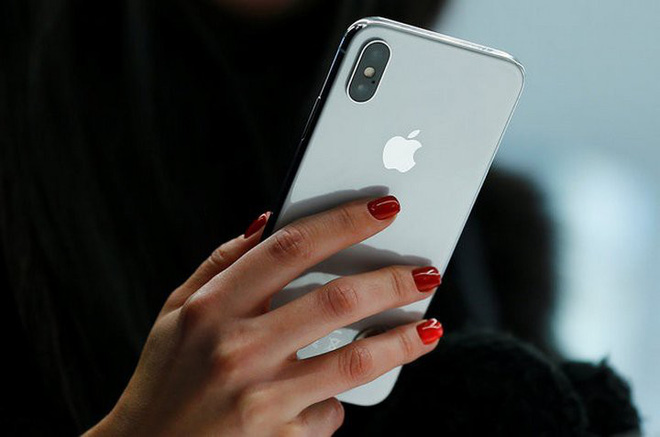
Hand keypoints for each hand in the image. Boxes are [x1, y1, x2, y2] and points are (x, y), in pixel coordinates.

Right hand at [86, 195, 442, 436]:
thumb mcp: (177, 311)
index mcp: (211, 306)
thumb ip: (222, 262)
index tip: (384, 209)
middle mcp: (236, 348)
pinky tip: (339, 395)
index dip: (343, 222)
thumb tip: (269, 221)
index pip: (289, 247)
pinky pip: (330, 412)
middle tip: (426, 271)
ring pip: (353, 361)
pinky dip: (339, 400)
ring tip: (430, 327)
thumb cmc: (166, 376)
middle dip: (392, 281)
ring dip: (401, 340)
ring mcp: (259, 397)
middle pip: (335, 301)